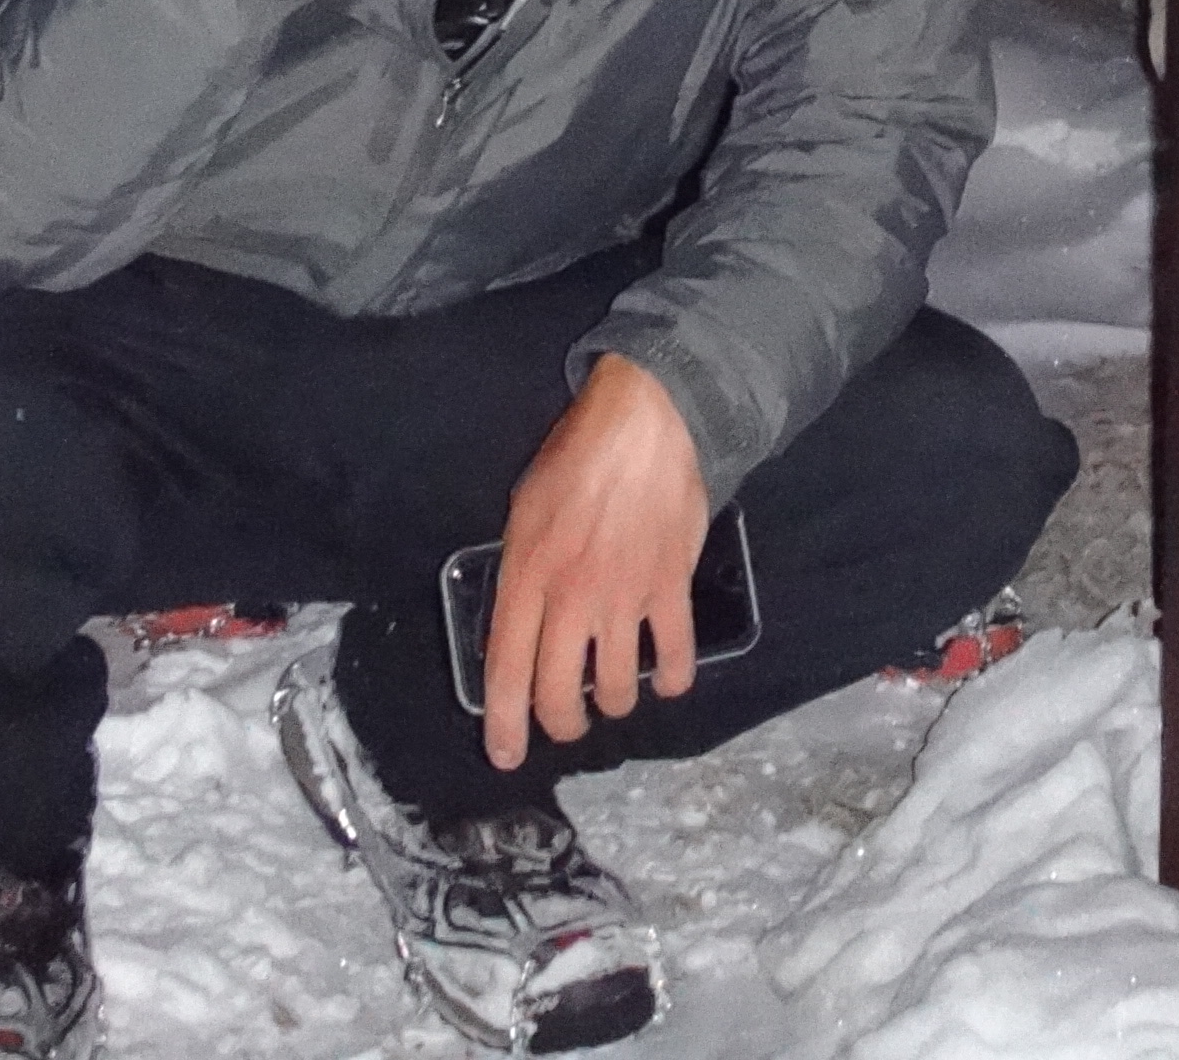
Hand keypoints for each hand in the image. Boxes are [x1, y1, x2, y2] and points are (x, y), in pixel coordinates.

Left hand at [479, 354, 708, 770]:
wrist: (645, 422)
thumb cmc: (575, 459)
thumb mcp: (523, 512)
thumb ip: (519, 573)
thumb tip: (517, 624)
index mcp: (527, 576)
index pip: (506, 670)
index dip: (504, 724)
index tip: (507, 756)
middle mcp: (571, 597)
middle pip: (558, 692)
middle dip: (561, 724)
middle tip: (567, 725)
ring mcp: (624, 596)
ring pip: (614, 686)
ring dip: (613, 703)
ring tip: (613, 696)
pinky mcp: (670, 586)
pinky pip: (674, 654)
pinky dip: (672, 679)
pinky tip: (667, 680)